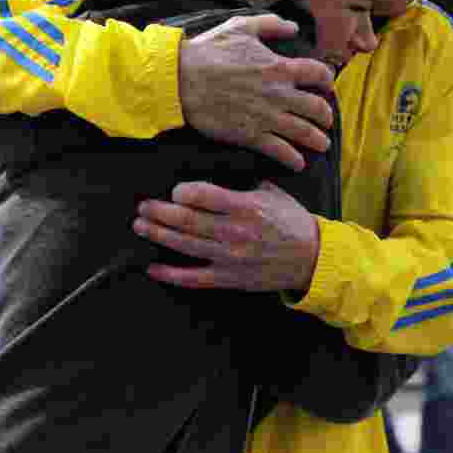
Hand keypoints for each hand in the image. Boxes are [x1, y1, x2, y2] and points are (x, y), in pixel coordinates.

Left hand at [132, 180, 319, 291]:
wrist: (311, 259)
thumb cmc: (292, 222)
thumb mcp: (273, 193)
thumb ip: (244, 185)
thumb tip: (217, 173)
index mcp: (247, 207)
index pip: (206, 196)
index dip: (184, 191)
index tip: (173, 189)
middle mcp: (235, 232)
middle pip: (187, 220)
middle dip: (160, 212)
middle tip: (143, 206)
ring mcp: (230, 258)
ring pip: (185, 245)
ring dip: (159, 234)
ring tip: (140, 225)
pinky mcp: (229, 278)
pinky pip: (194, 278)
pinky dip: (171, 274)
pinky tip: (153, 267)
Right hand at [179, 14, 334, 171]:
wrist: (181, 80)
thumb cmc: (209, 51)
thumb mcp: (241, 27)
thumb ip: (270, 25)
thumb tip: (293, 27)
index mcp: (280, 67)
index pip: (318, 74)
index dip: (327, 80)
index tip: (327, 85)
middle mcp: (279, 94)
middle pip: (317, 108)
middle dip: (326, 116)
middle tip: (327, 121)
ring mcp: (267, 117)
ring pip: (304, 132)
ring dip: (318, 140)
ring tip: (323, 144)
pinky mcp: (251, 135)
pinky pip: (280, 151)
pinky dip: (293, 159)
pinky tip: (299, 164)